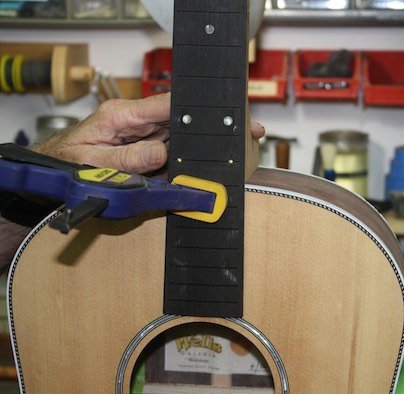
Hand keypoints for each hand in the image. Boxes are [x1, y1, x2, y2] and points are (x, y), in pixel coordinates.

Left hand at [34, 93, 265, 173]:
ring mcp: (143, 134)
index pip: (165, 104)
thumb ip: (127, 158)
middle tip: (241, 131)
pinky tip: (204, 163)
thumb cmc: (65, 162)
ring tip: (231, 149)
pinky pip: (172, 151)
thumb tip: (160, 153)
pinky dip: (187, 159)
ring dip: (201, 144)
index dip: (194, 107)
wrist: (53, 170)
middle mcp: (137, 121)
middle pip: (180, 119)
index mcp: (122, 115)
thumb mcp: (92, 162)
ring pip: (180, 136)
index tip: (218, 113)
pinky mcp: (146, 148)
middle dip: (208, 126)